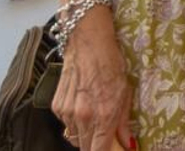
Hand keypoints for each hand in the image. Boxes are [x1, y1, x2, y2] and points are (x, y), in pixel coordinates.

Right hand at [49, 13, 134, 150]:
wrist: (88, 44)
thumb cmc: (111, 65)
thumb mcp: (126, 91)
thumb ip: (124, 121)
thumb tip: (127, 143)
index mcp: (103, 115)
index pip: (98, 150)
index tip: (108, 150)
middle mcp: (83, 117)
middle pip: (85, 147)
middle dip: (94, 146)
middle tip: (103, 139)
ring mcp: (67, 112)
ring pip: (74, 137)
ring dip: (83, 135)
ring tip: (93, 121)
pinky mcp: (57, 106)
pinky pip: (66, 124)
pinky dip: (73, 123)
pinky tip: (82, 109)